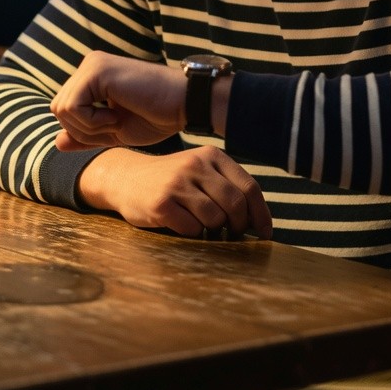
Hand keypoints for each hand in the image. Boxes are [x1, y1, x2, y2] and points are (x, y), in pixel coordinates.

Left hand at [51, 51, 185, 148]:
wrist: (185, 105)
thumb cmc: (157, 117)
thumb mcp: (114, 132)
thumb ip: (86, 135)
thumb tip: (56, 142)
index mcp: (92, 76)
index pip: (64, 109)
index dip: (83, 130)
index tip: (114, 127)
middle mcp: (89, 65)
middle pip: (58, 109)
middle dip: (82, 130)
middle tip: (114, 127)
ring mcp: (92, 65)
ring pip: (61, 109)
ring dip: (88, 127)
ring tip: (117, 122)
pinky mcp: (96, 70)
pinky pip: (72, 107)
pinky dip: (91, 122)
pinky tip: (116, 117)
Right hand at [79, 146, 272, 238]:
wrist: (125, 177)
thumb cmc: (172, 180)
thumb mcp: (200, 170)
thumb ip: (227, 186)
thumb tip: (259, 221)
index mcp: (212, 155)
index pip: (250, 187)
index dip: (261, 214)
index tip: (265, 233)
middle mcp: (196, 165)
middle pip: (235, 205)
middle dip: (239, 226)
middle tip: (233, 234)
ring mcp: (177, 183)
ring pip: (215, 218)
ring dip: (214, 230)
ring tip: (204, 227)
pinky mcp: (161, 203)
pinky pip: (192, 228)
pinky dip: (193, 233)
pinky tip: (183, 225)